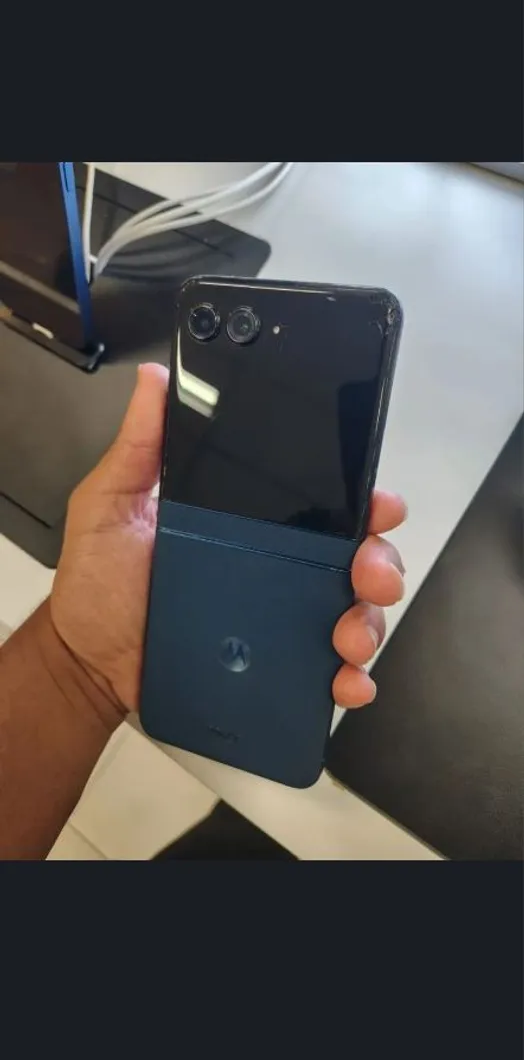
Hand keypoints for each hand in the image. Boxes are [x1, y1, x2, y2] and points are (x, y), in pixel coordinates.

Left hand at [51, 363, 405, 714]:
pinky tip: (345, 680)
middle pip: (355, 559)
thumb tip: (155, 379)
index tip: (376, 504)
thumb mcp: (112, 502)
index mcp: (250, 524)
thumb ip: (139, 443)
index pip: (321, 504)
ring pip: (354, 615)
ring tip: (350, 635)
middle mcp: (275, 568)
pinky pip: (329, 674)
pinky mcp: (275, 670)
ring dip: (370, 623)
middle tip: (370, 574)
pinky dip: (352, 679)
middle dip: (381, 563)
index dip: (360, 501)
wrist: (83, 662)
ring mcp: (280, 622)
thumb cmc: (98, 583)